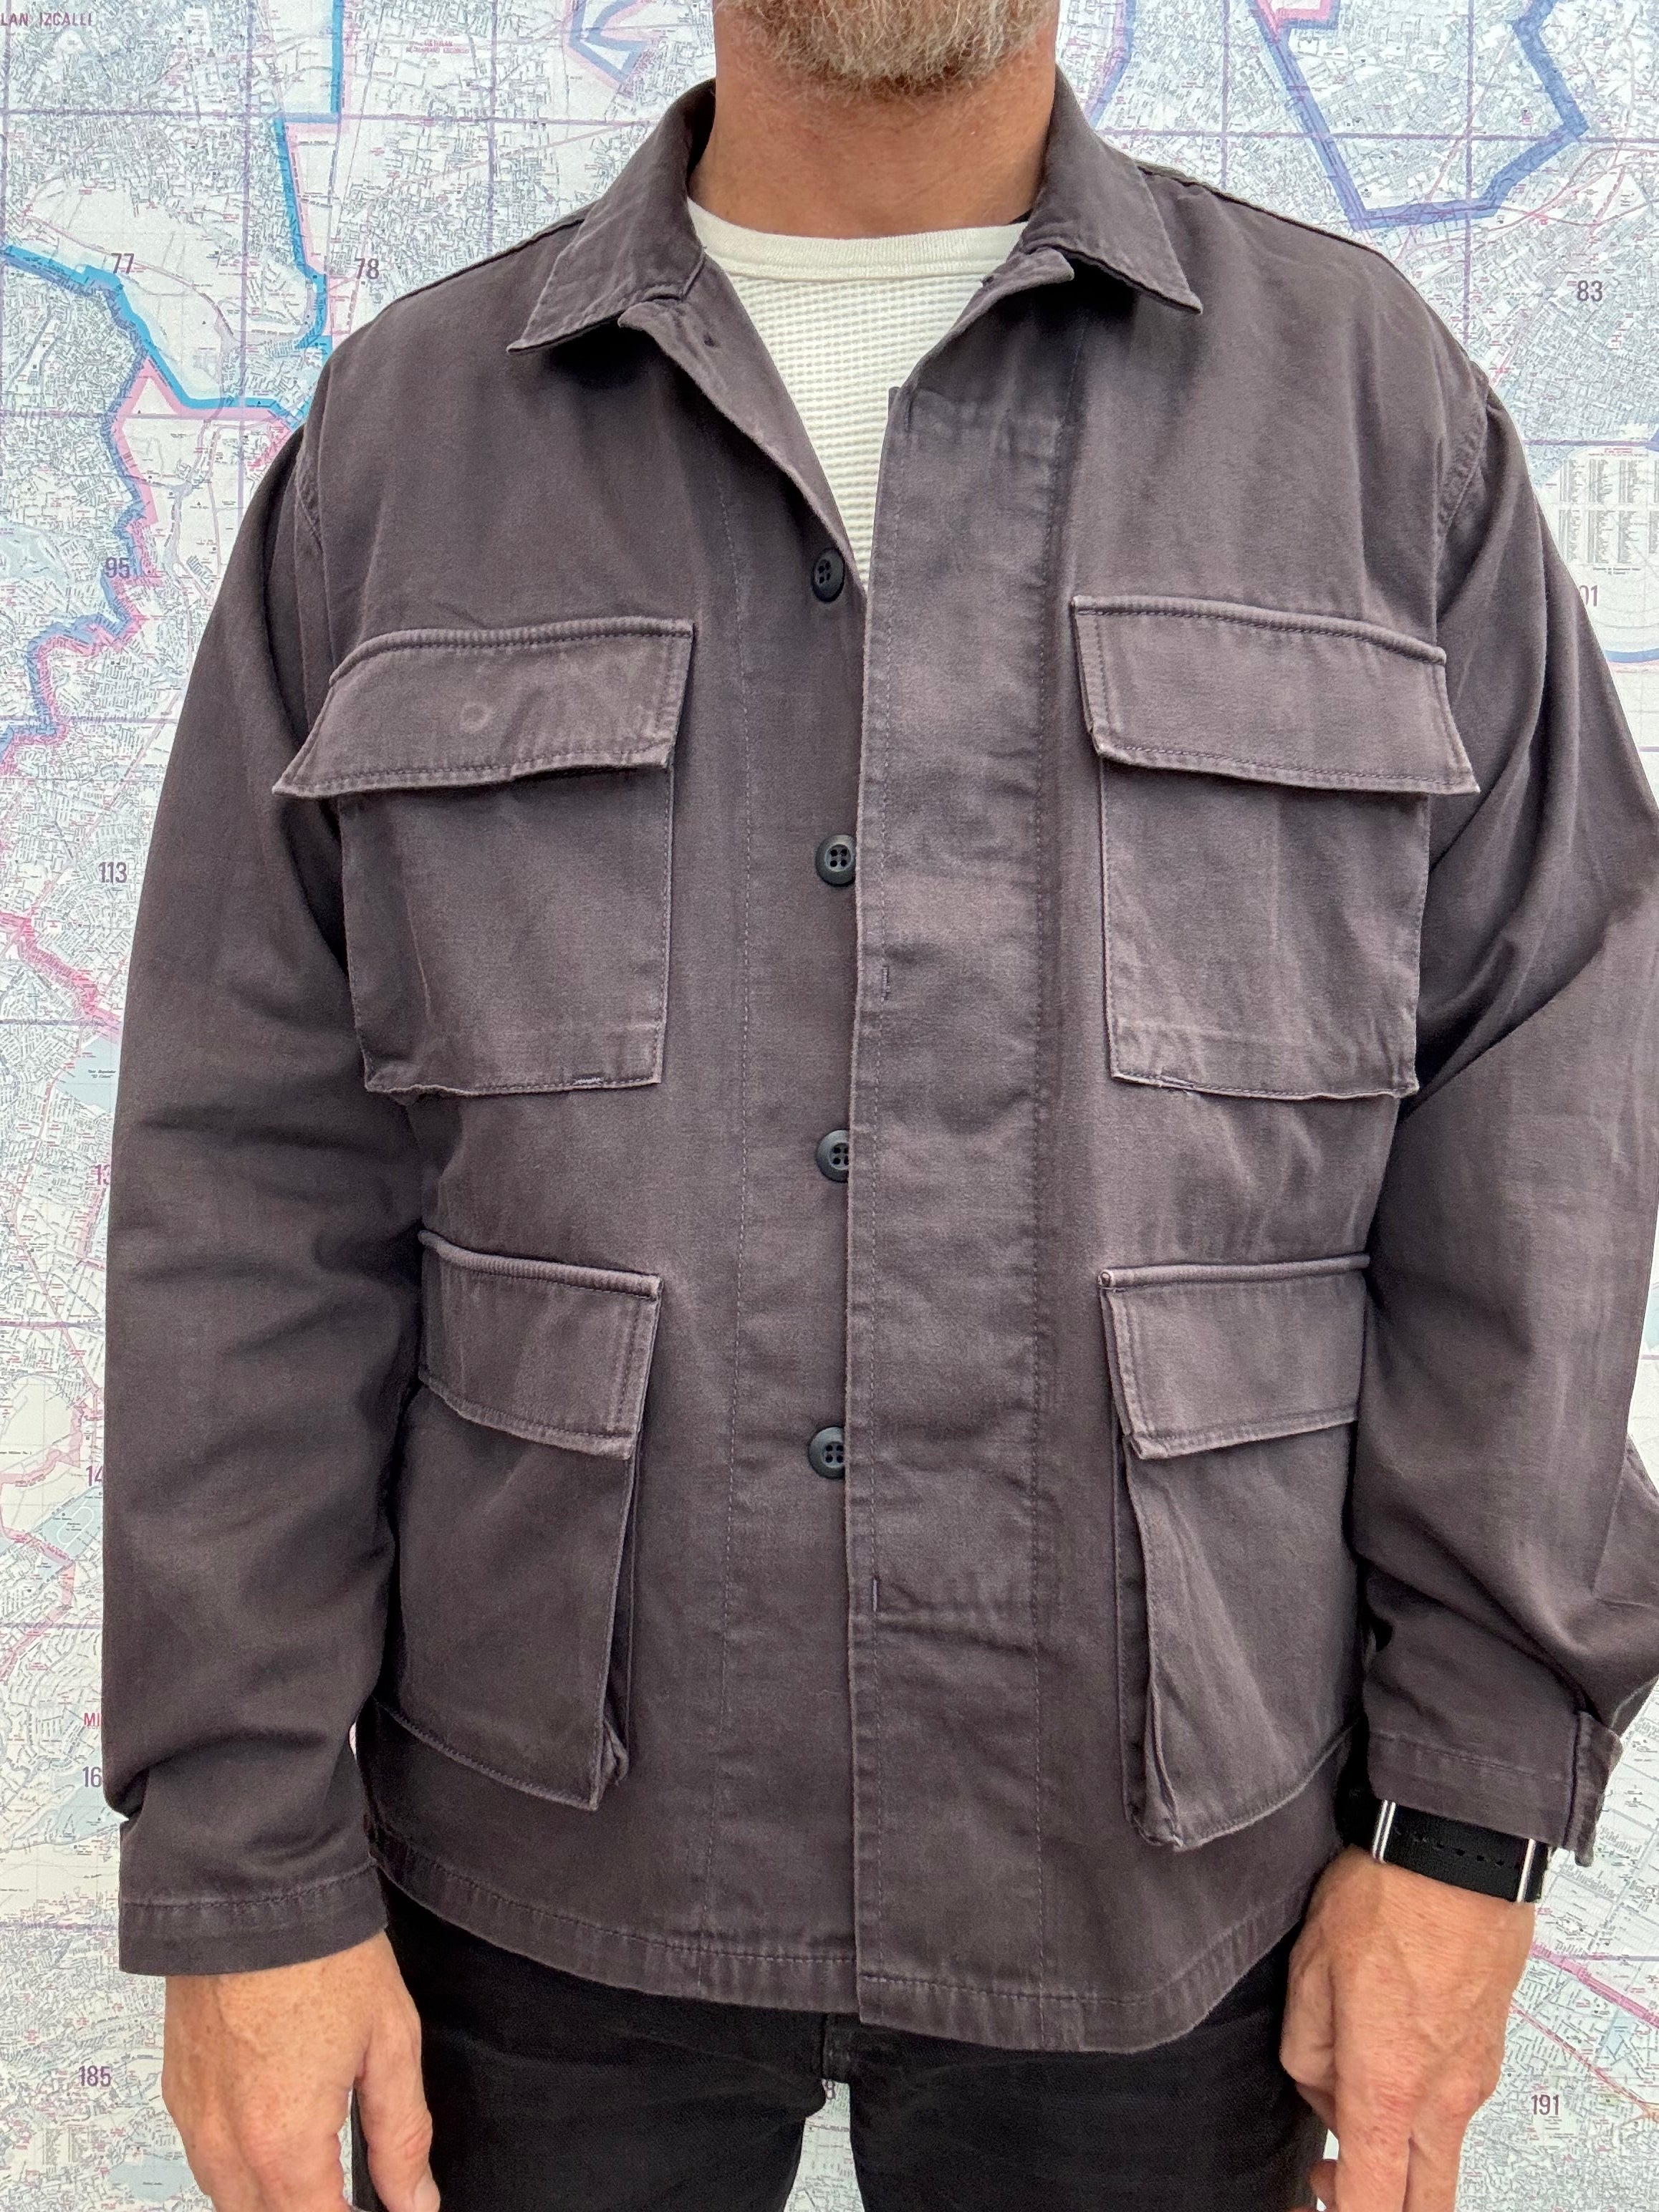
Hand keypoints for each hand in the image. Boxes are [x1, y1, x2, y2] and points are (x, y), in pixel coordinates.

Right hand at [163, 1932, 437, 2211]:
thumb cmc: (323, 1954)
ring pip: (232, 2199)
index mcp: (283, 2143)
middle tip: (353, 2189)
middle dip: (311, 2210)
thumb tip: (415, 2201)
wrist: (250, 1887)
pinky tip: (277, 2134)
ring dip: (275, 2196)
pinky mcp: (178, 2091)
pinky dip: (242, 2166)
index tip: (377, 2207)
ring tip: (322, 2170)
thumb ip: (402, 2135)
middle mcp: (226, 2145)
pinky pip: (207, 2159)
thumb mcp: (390, 2041)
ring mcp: (194, 2120)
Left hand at [1279, 1845, 1532, 2210]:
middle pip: (1424, 2204)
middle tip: (1332, 2169)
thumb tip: (1321, 2089)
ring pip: (1437, 2151)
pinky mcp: (1489, 2049)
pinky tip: (1388, 2041)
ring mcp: (1475, 2077)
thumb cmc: (1386, 1901)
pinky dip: (1419, 2099)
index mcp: (1389, 2090)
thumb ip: (1305, 2052)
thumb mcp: (1309, 1971)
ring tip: (1349, 2073)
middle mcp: (1443, 2099)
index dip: (1339, 2210)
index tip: (1316, 2189)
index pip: (1373, 2203)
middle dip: (1379, 2202)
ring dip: (1394, 2143)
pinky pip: (1452, 2102)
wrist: (1458, 1851)